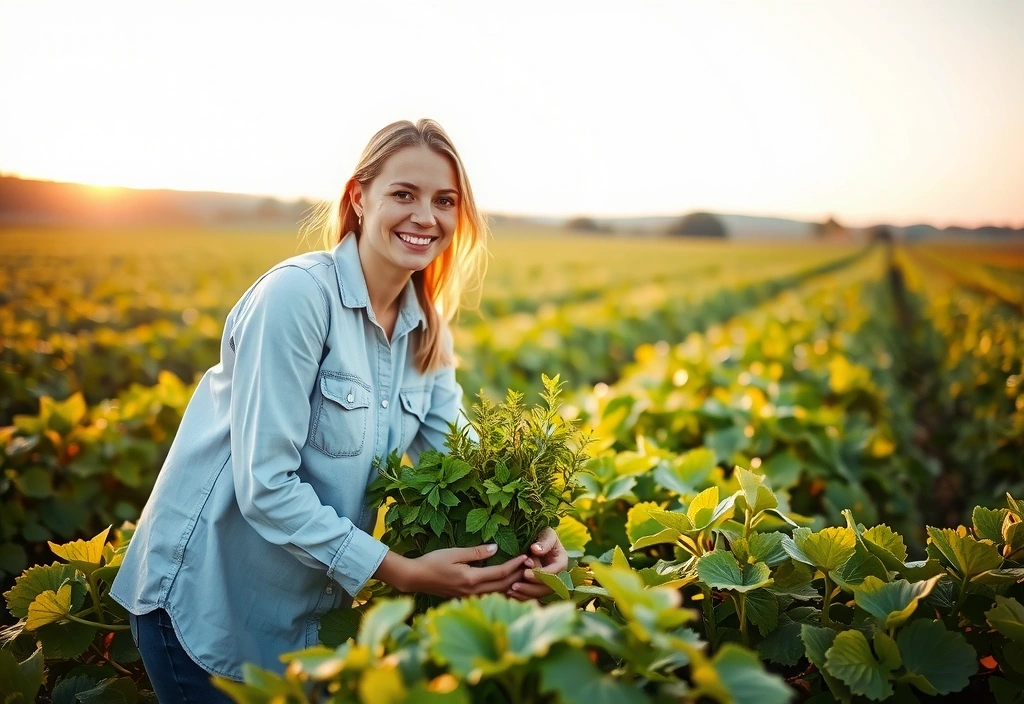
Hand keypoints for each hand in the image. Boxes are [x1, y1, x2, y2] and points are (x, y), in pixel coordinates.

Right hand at [374, 545, 526, 598]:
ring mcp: (469, 597)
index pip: (500, 574)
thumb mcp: (454, 553)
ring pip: (497, 593)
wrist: (415, 578)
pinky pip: (488, 596)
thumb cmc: (432, 562)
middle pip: (502, 586)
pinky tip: (507, 586)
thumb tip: (496, 548)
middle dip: (518, 576)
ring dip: (511, 585)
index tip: (526, 557)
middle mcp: (472, 591)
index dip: (515, 566)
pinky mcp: (466, 597)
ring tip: (524, 576)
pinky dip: (500, 590)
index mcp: (471, 579)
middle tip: (531, 566)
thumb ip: (476, 552)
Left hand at [507, 527, 567, 600]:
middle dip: (531, 588)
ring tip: (509, 591)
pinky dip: (522, 596)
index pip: (554, 573)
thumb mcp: (546, 533)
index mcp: (561, 561)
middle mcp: (557, 575)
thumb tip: (535, 550)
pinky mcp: (538, 586)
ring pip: (539, 594)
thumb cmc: (543, 533)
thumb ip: (543, 542)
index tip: (525, 573)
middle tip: (514, 585)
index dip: (540, 575)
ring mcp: (548, 582)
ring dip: (525, 594)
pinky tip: (509, 594)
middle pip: (547, 588)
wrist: (538, 538)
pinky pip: (532, 596)